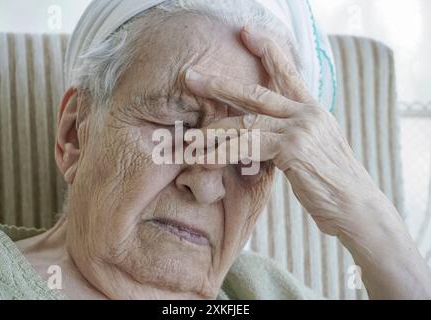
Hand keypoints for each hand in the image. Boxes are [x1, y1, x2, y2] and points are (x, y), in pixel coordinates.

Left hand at [185, 27, 430, 298]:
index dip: (266, 50)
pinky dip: (224, 153)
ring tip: (190, 135)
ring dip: (214, 128)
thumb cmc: (333, 181)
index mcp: (312, 109)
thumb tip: (264, 132)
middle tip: (192, 77)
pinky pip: (249, 146)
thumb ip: (292, 132)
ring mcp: (301, 128)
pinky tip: (205, 158)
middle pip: (256, 93)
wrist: (357, 206)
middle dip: (221, 85)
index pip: (287, 72)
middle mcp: (307, 112)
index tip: (245, 33)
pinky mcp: (294, 148)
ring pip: (246, 121)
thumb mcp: (316, 148)